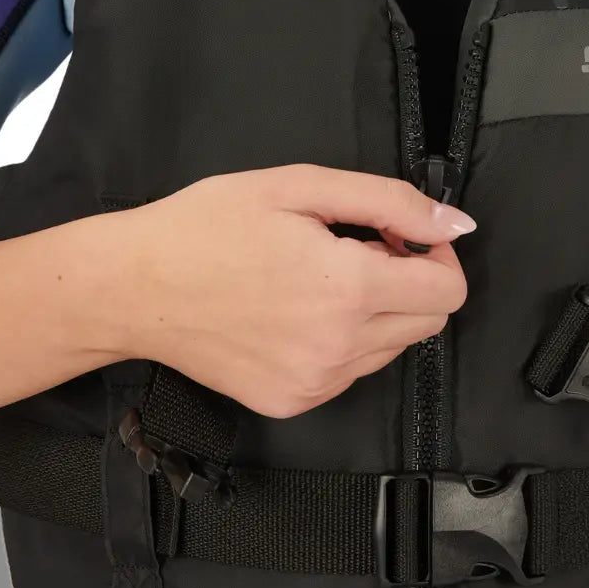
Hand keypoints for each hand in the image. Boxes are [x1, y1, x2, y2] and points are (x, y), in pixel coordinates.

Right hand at [114, 163, 475, 418]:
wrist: (133, 287)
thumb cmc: (208, 226)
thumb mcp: (300, 186)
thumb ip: (390, 202)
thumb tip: (455, 224)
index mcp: (349, 287)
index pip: (448, 290)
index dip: (436, 254)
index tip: (401, 236)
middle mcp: (340, 346)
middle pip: (430, 321)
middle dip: (412, 281)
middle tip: (358, 249)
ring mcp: (316, 382)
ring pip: (394, 348)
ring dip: (380, 311)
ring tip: (321, 279)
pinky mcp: (292, 401)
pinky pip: (351, 372)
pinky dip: (345, 341)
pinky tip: (299, 311)